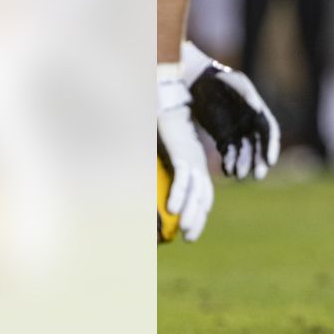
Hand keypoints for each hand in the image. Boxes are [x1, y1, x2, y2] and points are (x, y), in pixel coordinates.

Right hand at [157, 64, 213, 240]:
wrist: (168, 96)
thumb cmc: (163, 119)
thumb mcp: (161, 146)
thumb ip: (154, 163)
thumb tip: (131, 180)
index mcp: (195, 161)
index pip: (201, 191)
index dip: (198, 210)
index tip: (190, 227)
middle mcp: (197, 162)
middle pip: (202, 196)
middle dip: (197, 218)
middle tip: (190, 237)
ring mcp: (192, 158)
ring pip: (196, 192)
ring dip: (191, 213)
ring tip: (187, 233)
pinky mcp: (185, 152)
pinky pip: (184, 178)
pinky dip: (180, 194)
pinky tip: (174, 210)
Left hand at [182, 41, 279, 179]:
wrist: (197, 82)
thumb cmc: (217, 79)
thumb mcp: (233, 82)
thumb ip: (245, 94)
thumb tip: (257, 109)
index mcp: (258, 112)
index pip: (269, 133)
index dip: (271, 148)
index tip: (270, 162)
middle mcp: (250, 125)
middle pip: (259, 147)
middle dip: (259, 162)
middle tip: (257, 177)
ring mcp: (237, 132)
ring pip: (244, 153)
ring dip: (243, 165)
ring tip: (237, 175)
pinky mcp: (223, 138)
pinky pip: (228, 154)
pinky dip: (229, 163)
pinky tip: (226, 171)